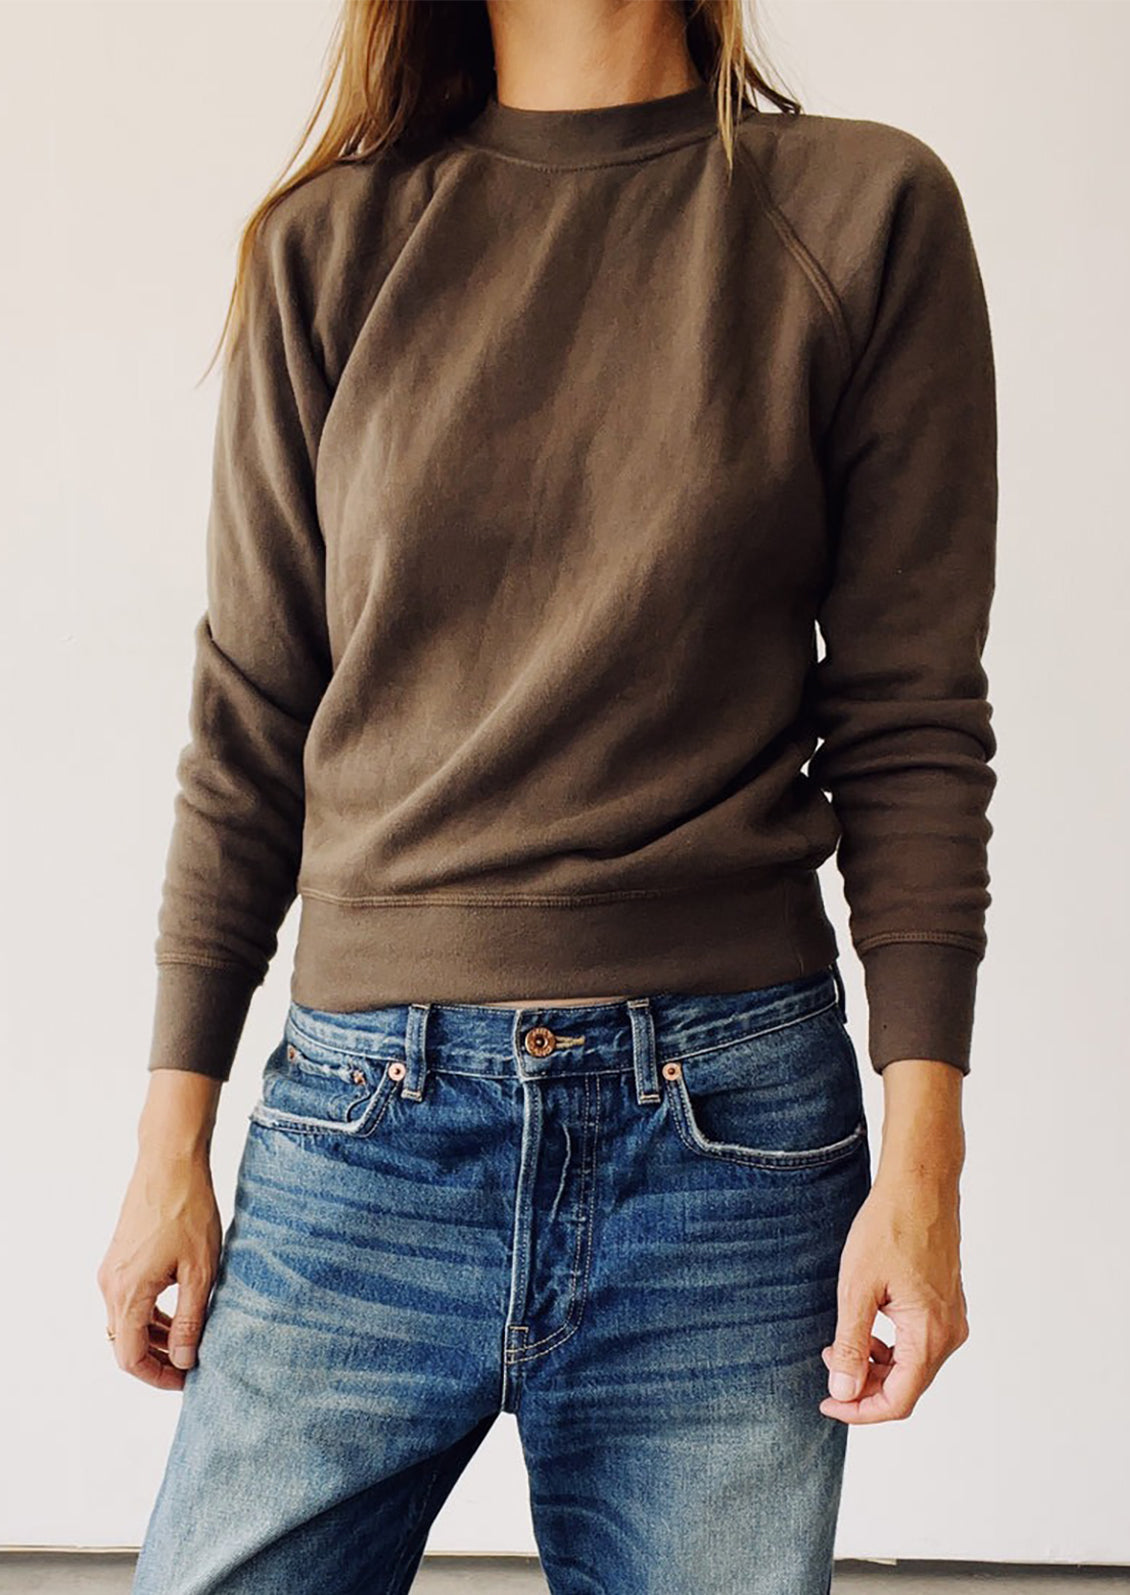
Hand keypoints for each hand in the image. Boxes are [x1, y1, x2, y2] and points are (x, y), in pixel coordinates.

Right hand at [97, 1148, 222, 1388]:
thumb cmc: (188, 1210)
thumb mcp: (201, 1271)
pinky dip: (151, 1312)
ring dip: (157, 1335)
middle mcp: (110, 1285)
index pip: (130, 1357)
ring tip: (194, 1337)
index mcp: (127, 1293)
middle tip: (194, 1362)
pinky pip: (129, 1299)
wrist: (170, 1162)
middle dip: (160, 1358)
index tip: (186, 1380)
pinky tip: (181, 1309)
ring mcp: (112, 1270)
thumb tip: (186, 1360)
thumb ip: (192, 1319)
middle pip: (126, 1342)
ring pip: (128, 1321)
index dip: (158, 1376)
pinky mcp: (119, 1257)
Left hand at [818, 1160, 968, 1422]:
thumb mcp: (858, 1288)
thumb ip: (852, 1344)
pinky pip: (919, 1343)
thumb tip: (843, 1392)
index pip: (898, 1400)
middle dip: (864, 1386)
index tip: (828, 1403)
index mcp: (929, 1336)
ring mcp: (951, 1319)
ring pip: (913, 1366)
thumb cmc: (889, 1228)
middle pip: (907, 1386)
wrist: (920, 1185)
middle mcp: (949, 1334)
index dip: (860, 1410)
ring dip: (875, 1366)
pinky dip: (890, 1347)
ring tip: (840, 1343)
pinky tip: (866, 1327)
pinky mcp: (946, 1305)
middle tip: (828, 1364)